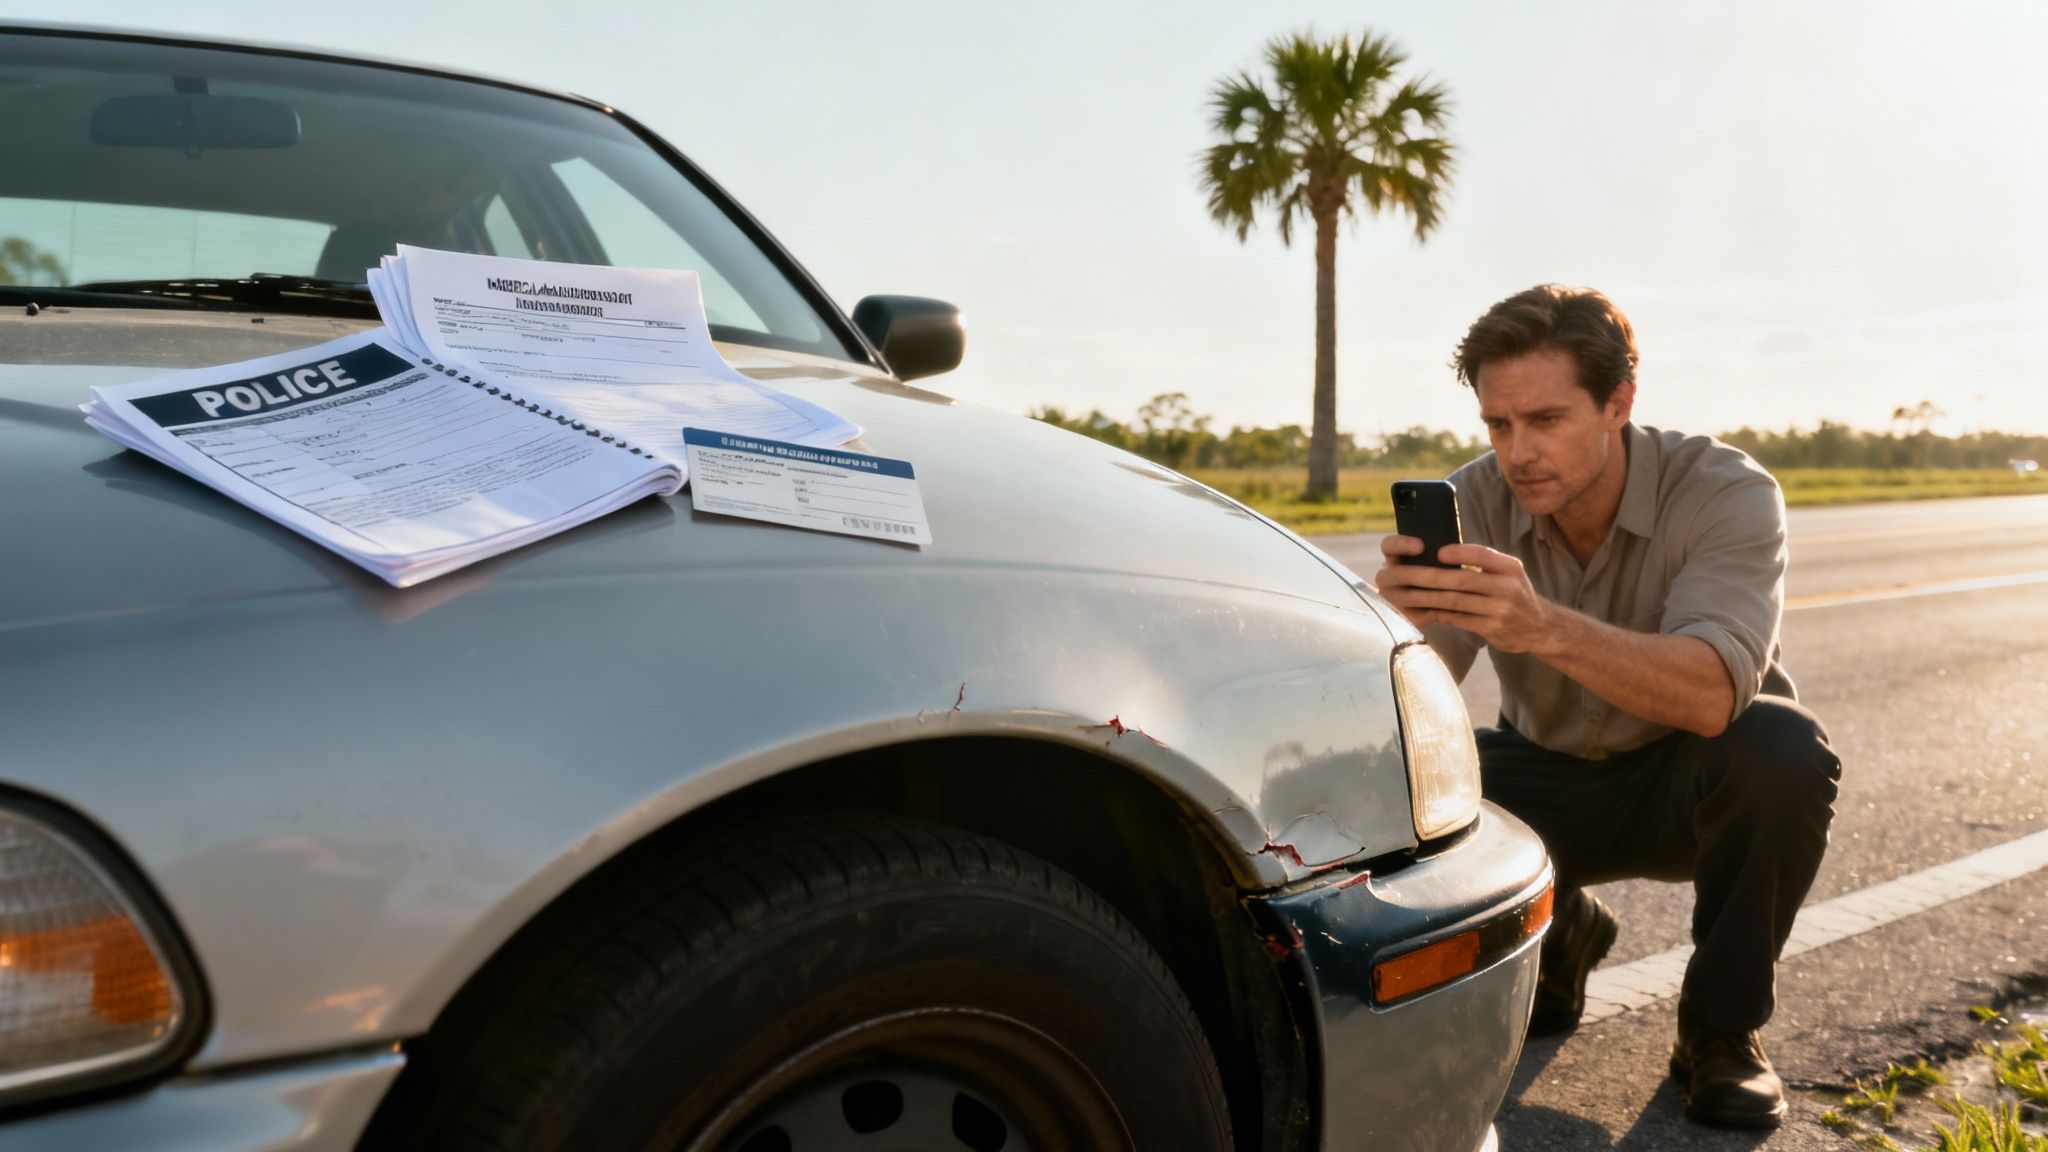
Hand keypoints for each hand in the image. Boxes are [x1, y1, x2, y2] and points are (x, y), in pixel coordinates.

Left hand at [1373, 539, 1558, 653]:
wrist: (1539, 627)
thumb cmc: (1515, 593)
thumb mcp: (1509, 572)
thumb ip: (1484, 562)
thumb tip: (1442, 553)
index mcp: (1510, 568)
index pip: (1483, 555)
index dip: (1459, 553)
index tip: (1437, 552)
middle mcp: (1507, 588)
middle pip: (1462, 580)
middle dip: (1430, 577)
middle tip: (1407, 574)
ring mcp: (1500, 611)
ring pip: (1456, 602)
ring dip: (1429, 597)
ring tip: (1408, 592)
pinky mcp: (1491, 629)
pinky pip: (1459, 619)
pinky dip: (1439, 613)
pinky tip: (1424, 608)